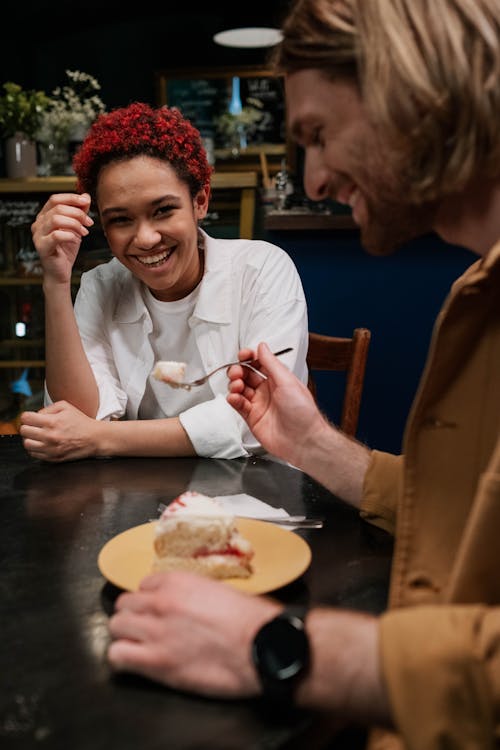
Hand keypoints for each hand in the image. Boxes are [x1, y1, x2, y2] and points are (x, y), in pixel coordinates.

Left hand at [19, 400, 100, 461]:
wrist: (94, 438)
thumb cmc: (81, 422)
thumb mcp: (66, 406)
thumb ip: (47, 408)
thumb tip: (35, 415)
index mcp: (52, 422)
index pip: (25, 418)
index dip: (27, 416)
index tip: (31, 418)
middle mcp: (49, 436)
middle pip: (24, 430)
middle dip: (28, 426)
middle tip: (35, 426)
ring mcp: (50, 448)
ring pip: (26, 444)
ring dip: (30, 438)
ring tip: (38, 435)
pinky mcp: (52, 458)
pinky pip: (34, 454)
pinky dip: (36, 448)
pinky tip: (44, 443)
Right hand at [31, 193, 93, 283]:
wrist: (61, 271)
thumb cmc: (66, 250)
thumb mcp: (76, 227)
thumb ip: (80, 212)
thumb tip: (85, 196)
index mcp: (44, 216)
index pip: (55, 199)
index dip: (71, 198)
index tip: (86, 202)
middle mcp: (38, 223)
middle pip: (58, 208)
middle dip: (78, 213)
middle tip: (89, 222)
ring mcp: (38, 235)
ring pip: (56, 219)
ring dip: (75, 224)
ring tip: (84, 232)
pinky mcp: (42, 247)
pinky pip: (57, 235)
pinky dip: (70, 235)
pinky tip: (77, 240)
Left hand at [108, 571, 281, 696]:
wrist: (262, 645)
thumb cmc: (253, 621)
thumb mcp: (223, 592)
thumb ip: (197, 595)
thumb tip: (192, 606)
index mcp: (178, 581)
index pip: (144, 584)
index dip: (150, 599)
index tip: (157, 610)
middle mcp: (161, 601)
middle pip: (125, 604)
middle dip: (133, 616)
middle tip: (145, 629)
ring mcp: (155, 631)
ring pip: (116, 626)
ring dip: (125, 635)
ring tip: (138, 646)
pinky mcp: (155, 661)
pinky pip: (117, 656)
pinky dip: (122, 659)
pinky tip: (135, 664)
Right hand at [227, 342, 328, 469]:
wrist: (303, 441)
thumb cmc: (303, 413)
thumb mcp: (287, 381)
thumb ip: (271, 364)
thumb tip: (262, 347)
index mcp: (278, 380)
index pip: (259, 363)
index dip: (249, 357)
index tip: (243, 355)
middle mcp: (268, 391)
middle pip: (246, 375)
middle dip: (238, 371)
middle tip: (236, 373)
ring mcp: (259, 404)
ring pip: (240, 389)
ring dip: (234, 385)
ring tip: (236, 386)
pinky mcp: (252, 418)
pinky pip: (238, 405)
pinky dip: (233, 399)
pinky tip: (234, 397)